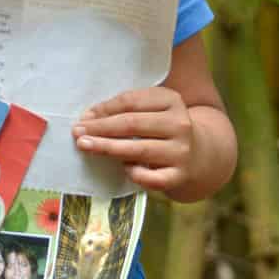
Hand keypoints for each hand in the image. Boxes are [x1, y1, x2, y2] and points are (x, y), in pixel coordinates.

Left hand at [71, 87, 200, 195]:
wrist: (201, 155)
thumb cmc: (163, 128)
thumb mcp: (152, 110)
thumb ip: (125, 109)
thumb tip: (88, 118)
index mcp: (171, 100)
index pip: (130, 101)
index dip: (103, 109)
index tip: (83, 117)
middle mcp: (179, 124)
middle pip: (131, 124)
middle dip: (100, 128)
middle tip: (77, 132)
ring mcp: (181, 151)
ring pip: (138, 149)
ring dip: (107, 148)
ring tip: (85, 146)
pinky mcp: (180, 175)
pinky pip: (152, 177)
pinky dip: (134, 173)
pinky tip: (122, 169)